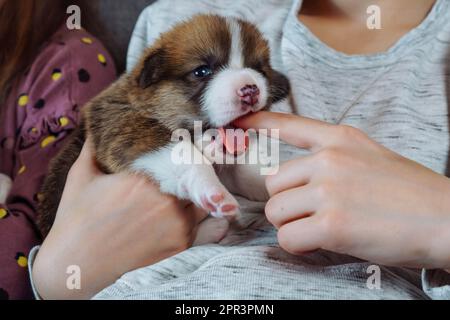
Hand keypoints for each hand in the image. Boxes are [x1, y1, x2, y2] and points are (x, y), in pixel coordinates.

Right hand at [32, 139, 208, 298]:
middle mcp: (166, 201)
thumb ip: (94, 146)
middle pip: (195, 176)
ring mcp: (177, 224)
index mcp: (144, 179)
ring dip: (195, 193)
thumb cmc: (77, 219)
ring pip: (202, 199)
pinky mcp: (181, 244)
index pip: (180, 155)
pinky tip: (178, 210)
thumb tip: (99, 124)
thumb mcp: (80, 176)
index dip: (185, 150)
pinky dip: (193, 214)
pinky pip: (201, 222)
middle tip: (186, 167)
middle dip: (192, 171)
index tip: (184, 146)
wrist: (78, 263)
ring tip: (181, 190)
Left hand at [236, 112, 449, 268]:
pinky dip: (299, 245)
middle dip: (287, 203)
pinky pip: (287, 238)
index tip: (234, 121)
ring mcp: (329, 191)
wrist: (447, 219)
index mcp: (340, 139)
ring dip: (292, 225)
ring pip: (275, 212)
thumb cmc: (410, 194)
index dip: (257, 122)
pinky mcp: (332, 224)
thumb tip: (298, 176)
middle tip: (315, 213)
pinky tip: (324, 241)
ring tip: (324, 227)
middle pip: (273, 185)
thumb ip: (334, 158)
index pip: (289, 125)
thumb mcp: (371, 157)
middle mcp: (329, 160)